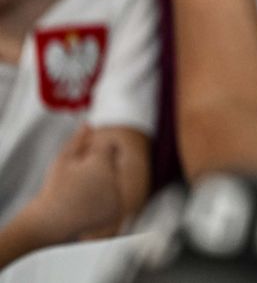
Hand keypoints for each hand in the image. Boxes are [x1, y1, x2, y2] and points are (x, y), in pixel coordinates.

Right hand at [25, 126, 121, 242]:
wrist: (50, 222)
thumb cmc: (54, 188)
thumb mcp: (62, 160)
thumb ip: (77, 140)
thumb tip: (89, 123)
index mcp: (102, 164)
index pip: (108, 147)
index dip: (92, 154)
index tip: (79, 165)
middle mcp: (114, 180)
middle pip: (112, 165)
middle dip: (98, 169)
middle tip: (77, 182)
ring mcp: (117, 197)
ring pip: (114, 181)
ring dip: (102, 184)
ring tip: (80, 195)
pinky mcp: (116, 211)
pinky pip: (115, 198)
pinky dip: (105, 199)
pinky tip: (86, 205)